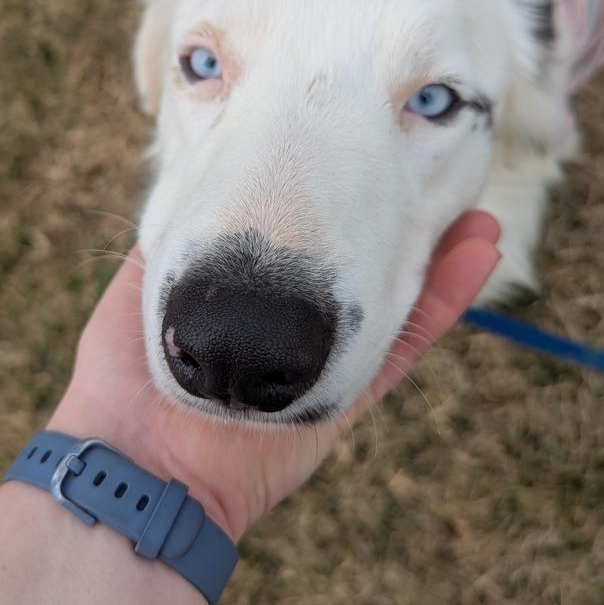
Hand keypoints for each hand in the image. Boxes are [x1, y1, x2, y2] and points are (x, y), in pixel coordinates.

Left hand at [50, 211, 499, 540]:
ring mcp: (326, 354)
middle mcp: (296, 320)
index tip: (368, 147)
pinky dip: (445, 299)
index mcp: (252, 294)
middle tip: (438, 174)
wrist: (135, 457)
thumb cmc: (122, 371)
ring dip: (441, 253)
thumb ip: (181, 238)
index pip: (308, 234)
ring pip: (398, 294)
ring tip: (480, 215)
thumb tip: (204, 176)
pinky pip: (407, 340)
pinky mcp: (348, 388)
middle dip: (402, 218)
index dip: (340, 195)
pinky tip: (479, 252)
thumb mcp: (143, 280)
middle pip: (362, 257)